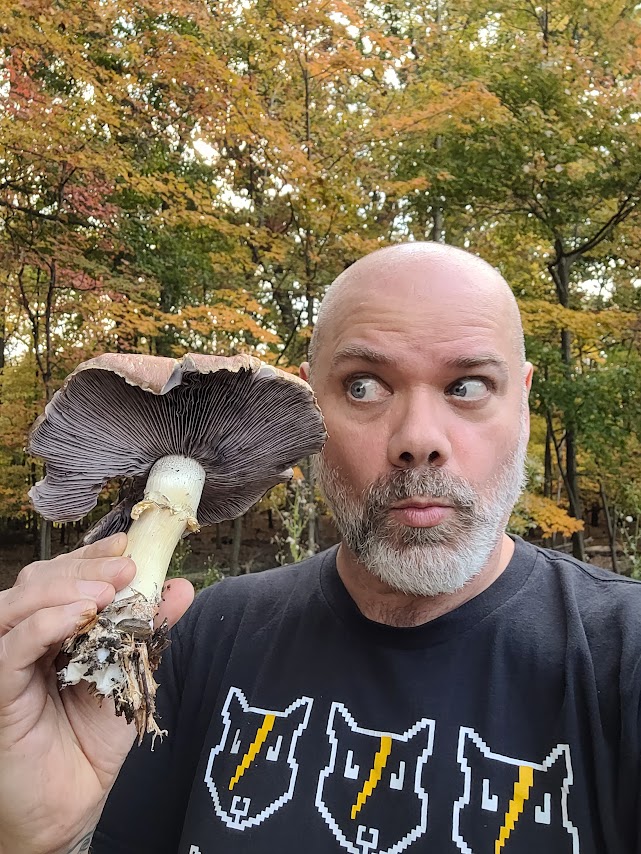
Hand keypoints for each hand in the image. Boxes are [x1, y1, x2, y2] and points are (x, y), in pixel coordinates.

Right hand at [0, 533, 193, 853]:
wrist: (71, 807)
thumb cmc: (93, 741)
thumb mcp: (131, 675)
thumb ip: (148, 630)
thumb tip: (182, 586)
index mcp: (53, 629)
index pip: (62, 576)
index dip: (92, 555)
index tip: (128, 545)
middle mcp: (23, 639)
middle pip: (39, 580)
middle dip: (85, 565)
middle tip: (126, 565)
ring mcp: (6, 663)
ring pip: (18, 602)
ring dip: (64, 586)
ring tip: (107, 590)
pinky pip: (11, 647)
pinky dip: (44, 623)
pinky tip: (79, 617)